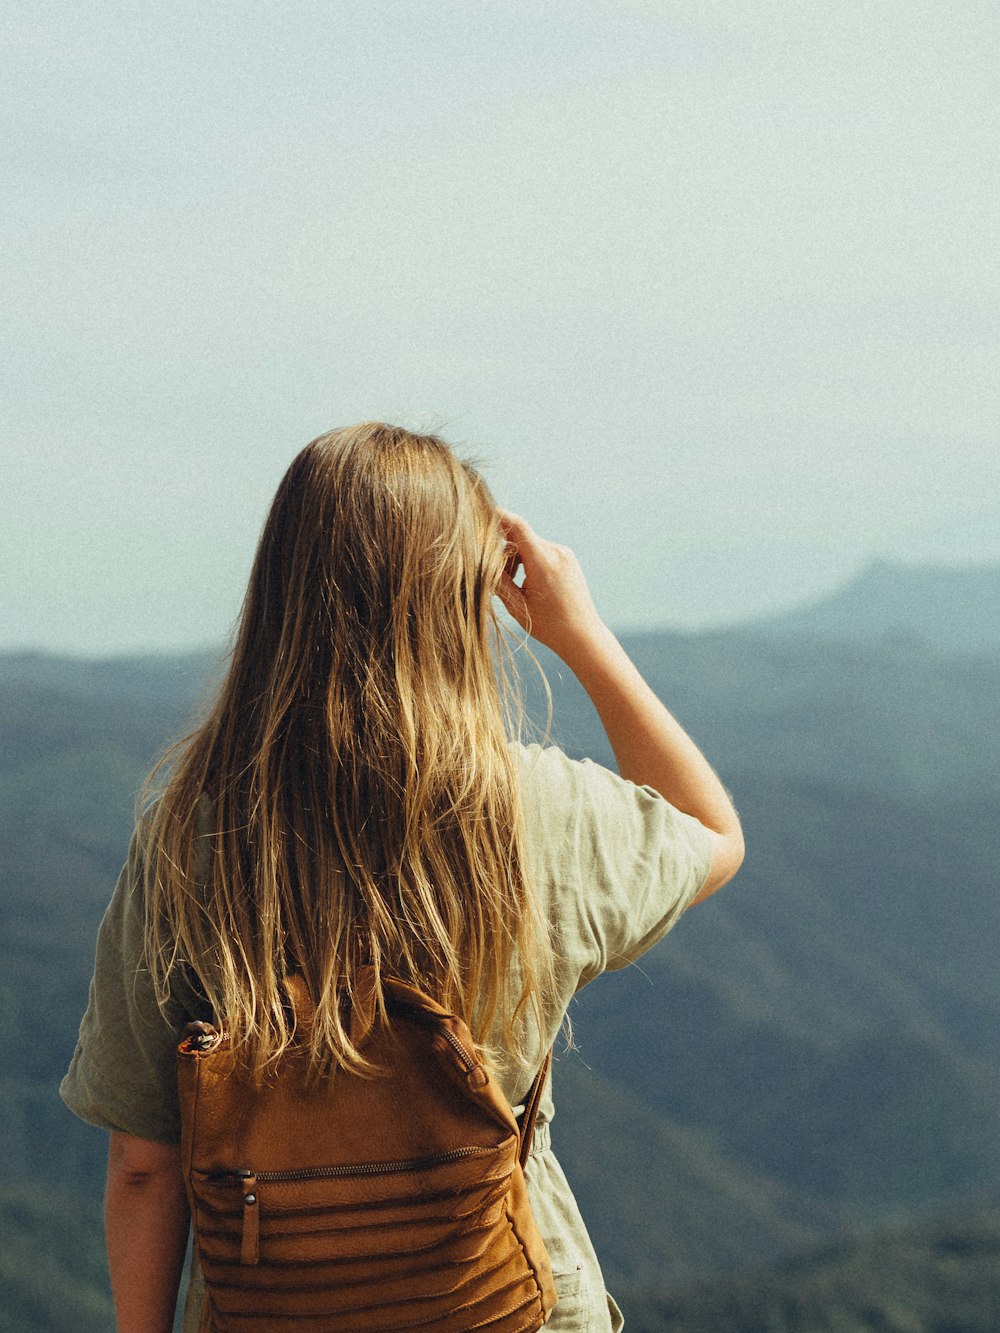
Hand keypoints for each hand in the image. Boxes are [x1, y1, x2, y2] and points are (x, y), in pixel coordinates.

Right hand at [496, 510, 607, 662]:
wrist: (583, 636)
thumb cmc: (549, 626)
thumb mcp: (516, 606)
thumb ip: (498, 580)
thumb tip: (482, 559)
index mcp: (543, 563)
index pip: (517, 526)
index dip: (497, 516)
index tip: (480, 510)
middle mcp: (556, 552)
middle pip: (520, 538)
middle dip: (503, 551)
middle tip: (496, 576)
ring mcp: (565, 554)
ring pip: (530, 545)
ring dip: (516, 558)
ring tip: (514, 585)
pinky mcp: (568, 558)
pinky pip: (541, 551)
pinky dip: (529, 561)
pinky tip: (527, 583)